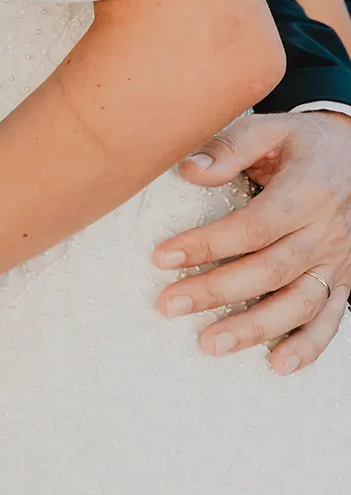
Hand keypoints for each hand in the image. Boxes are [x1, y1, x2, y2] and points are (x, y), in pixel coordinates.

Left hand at [153, 111, 350, 372]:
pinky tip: (278, 364)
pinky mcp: (345, 280)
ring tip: (210, 343)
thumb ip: (231, 148)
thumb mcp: (273, 130)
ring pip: (299, 302)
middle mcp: (325, 231)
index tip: (162, 256)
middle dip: (217, 291)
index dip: (207, 244)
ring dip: (255, 328)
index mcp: (307, 192)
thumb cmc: (307, 145)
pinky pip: (330, 318)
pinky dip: (308, 346)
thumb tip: (187, 170)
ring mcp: (338, 261)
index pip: (253, 227)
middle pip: (269, 270)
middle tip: (169, 304)